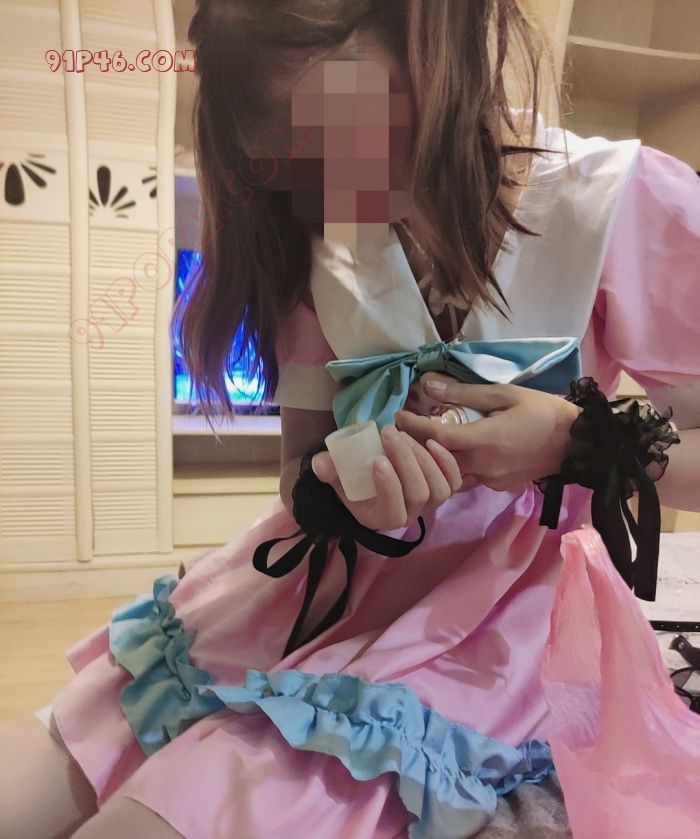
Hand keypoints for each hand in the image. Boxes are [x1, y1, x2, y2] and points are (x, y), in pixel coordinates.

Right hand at [311, 423, 461, 530]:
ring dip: (423, 457)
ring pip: (439, 487)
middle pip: (419, 493)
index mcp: (383, 518)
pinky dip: (446, 461)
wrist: (373, 484)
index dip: (389, 485)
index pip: (393, 509)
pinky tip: (432, 441)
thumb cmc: (355, 483)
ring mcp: (430, 504)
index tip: (377, 458)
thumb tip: (321, 462)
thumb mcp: (337, 480)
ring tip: (404, 434)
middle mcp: (411, 516)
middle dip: (406, 460)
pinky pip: (454, 480)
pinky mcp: (444, 488)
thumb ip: (329, 471)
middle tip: (389, 433)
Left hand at [394, 372, 581, 491]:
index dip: (413, 427)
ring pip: (451, 474)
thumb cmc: (542, 411)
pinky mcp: (499, 486)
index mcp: (484, 441)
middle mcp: (484, 465)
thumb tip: (428, 385)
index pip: (436, 437)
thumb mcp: (504, 393)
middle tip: (400, 431)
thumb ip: (464, 393)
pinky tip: (448, 454)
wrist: (578, 442)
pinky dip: (454, 467)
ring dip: (434, 461)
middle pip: (438, 460)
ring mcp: (491, 480)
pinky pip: (468, 478)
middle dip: (416, 447)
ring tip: (419, 443)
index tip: (396, 416)